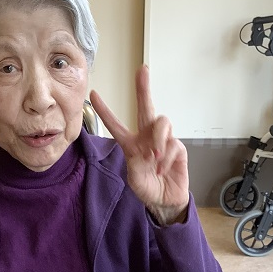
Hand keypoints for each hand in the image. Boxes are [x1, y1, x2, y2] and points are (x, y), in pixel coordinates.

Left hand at [89, 65, 188, 224]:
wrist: (164, 201)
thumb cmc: (147, 188)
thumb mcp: (133, 177)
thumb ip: (137, 161)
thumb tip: (154, 149)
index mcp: (131, 144)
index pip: (116, 125)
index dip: (105, 111)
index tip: (94, 95)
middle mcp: (147, 138)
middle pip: (146, 108)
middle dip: (144, 88)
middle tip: (142, 70)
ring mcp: (164, 141)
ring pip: (162, 123)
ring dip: (158, 140)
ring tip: (155, 158)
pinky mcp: (178, 147)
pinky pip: (173, 144)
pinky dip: (166, 159)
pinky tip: (163, 169)